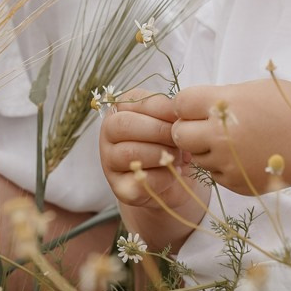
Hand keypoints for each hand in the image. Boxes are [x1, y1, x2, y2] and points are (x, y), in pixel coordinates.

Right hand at [99, 89, 204, 247]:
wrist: (176, 180)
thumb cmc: (172, 142)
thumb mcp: (172, 122)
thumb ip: (170, 114)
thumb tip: (179, 113)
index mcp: (120, 109)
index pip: (133, 101)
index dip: (161, 108)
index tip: (182, 116)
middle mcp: (108, 134)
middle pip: (123, 125)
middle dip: (158, 131)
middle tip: (179, 139)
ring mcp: (110, 163)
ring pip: (129, 153)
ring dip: (161, 154)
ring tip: (179, 156)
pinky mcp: (121, 188)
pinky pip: (139, 180)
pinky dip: (163, 177)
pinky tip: (174, 173)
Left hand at [172, 79, 290, 194]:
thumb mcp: (253, 90)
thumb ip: (221, 98)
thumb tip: (196, 106)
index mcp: (223, 104)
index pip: (180, 103)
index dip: (185, 105)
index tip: (196, 107)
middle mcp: (220, 134)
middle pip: (179, 135)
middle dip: (187, 130)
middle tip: (205, 128)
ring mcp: (228, 162)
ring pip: (196, 157)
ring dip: (205, 150)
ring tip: (232, 142)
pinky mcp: (236, 183)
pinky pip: (215, 174)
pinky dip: (223, 167)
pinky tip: (245, 157)